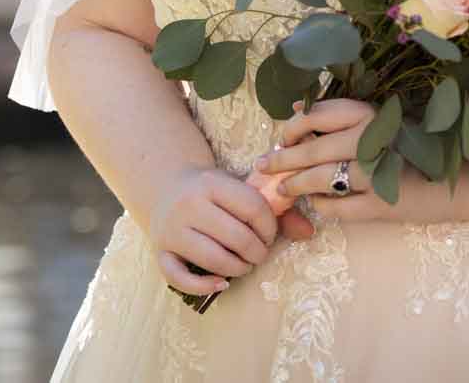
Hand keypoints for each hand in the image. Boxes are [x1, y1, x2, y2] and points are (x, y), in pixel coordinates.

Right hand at [143, 164, 280, 297]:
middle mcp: (189, 204)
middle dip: (257, 252)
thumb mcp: (240, 188)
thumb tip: (309, 233)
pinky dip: (204, 286)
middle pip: (237, 237)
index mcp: (211, 183)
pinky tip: (222, 283)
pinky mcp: (160, 251)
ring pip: (213, 259)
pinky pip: (179, 277)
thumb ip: (276, 208)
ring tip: (245, 264)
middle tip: (259, 253)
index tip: (270, 235)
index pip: (253, 208)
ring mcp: (172, 229)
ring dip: (238, 268)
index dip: (270, 227)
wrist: (167, 186)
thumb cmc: (213, 192)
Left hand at [249, 98, 421, 223]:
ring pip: (320, 179)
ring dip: (295, 184)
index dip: (293, 126)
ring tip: (282, 189)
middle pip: (313, 149)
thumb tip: (297, 107)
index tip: (283, 137)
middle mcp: (372, 140)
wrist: (454, 183)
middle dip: (282, 160)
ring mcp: (377, 174)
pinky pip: (337, 208)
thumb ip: (341, 116)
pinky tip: (315, 204)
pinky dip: (321, 206)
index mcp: (371, 115)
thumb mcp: (380, 123)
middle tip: (264, 166)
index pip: (318, 115)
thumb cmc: (411, 150)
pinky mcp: (381, 205)